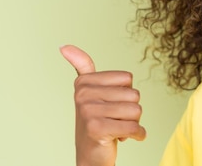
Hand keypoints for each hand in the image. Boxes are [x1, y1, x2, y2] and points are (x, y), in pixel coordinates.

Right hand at [60, 45, 145, 165]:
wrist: (90, 157)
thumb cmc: (96, 122)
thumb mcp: (90, 91)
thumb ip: (81, 66)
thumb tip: (63, 46)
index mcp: (84, 82)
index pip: (127, 78)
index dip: (125, 94)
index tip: (108, 105)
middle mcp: (83, 94)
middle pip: (134, 94)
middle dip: (130, 110)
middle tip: (113, 120)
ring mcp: (88, 111)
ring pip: (136, 110)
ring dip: (133, 123)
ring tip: (116, 128)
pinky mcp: (96, 128)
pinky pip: (134, 127)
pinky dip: (137, 135)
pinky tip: (125, 139)